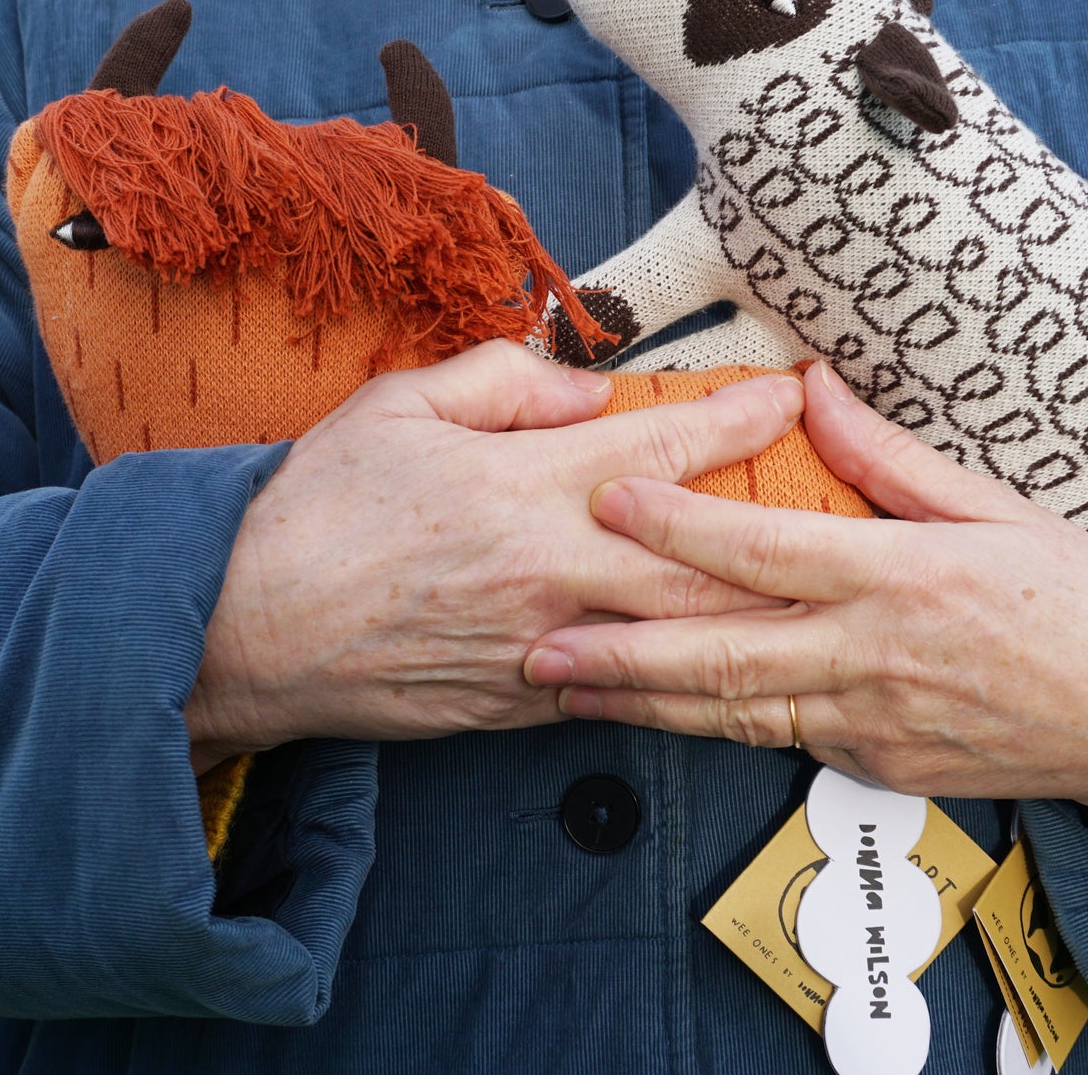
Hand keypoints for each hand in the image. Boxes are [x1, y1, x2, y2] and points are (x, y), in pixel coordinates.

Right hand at [183, 341, 804, 772]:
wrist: (248, 627)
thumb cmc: (320, 506)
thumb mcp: (401, 404)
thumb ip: (505, 382)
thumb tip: (585, 394)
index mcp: (528, 486)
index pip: (667, 445)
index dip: (741, 415)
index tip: (789, 392)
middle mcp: (556, 571)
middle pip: (706, 552)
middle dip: (784, 521)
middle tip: (839, 493)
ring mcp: (550, 648)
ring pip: (685, 633)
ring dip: (756, 608)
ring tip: (812, 582)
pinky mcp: (528, 704)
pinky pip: (627, 685)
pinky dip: (680, 665)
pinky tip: (720, 652)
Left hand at [525, 362, 1087, 829]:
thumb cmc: (1078, 596)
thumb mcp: (994, 508)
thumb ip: (888, 457)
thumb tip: (811, 390)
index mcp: (903, 578)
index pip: (766, 551)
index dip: (679, 527)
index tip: (607, 500)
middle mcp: (876, 658)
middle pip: (725, 656)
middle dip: (622, 654)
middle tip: (537, 643)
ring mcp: (874, 725)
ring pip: (736, 714)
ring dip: (644, 704)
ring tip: (565, 689)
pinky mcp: (879, 767)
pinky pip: (781, 737)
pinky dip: (712, 723)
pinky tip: (654, 711)